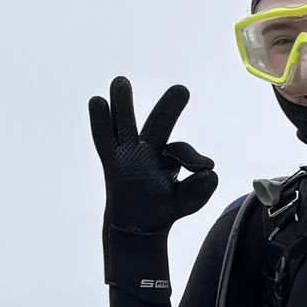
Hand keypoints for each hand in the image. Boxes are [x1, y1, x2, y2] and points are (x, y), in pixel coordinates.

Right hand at [88, 78, 217, 235]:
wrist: (138, 225)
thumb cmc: (165, 207)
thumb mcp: (190, 200)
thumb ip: (202, 186)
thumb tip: (208, 168)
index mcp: (168, 155)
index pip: (180, 149)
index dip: (191, 157)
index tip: (205, 167)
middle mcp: (148, 149)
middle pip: (158, 124)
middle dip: (170, 108)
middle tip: (182, 90)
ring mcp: (127, 153)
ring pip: (126, 124)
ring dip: (124, 104)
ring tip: (121, 82)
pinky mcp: (111, 162)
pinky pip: (104, 139)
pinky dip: (101, 122)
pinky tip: (98, 101)